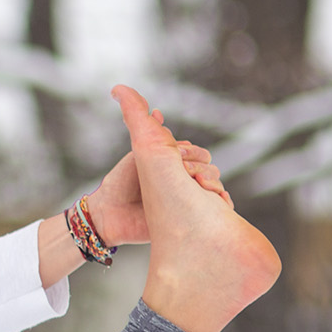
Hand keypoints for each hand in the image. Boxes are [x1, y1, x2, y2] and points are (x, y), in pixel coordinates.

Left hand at [82, 88, 229, 243]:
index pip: (199, 154)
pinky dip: (221, 203)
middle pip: (210, 168)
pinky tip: (216, 199)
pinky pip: (215, 212)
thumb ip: (150, 134)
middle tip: (186, 172)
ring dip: (211, 183)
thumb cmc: (121, 181)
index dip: (192, 153)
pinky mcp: (189, 219)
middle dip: (202, 167)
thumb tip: (156, 112)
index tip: (178, 154)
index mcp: (174, 165)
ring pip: (214, 187)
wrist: (110, 212)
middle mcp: (183, 182)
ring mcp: (187, 201)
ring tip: (197, 185)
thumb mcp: (137, 153)